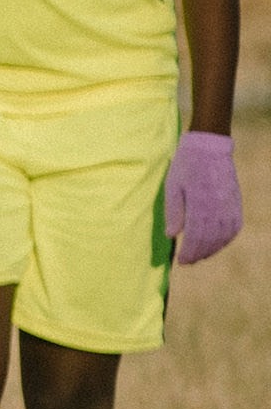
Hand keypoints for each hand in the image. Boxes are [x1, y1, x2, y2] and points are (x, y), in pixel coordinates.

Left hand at [166, 131, 241, 262]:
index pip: (196, 235)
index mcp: (200, 203)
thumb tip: (172, 235)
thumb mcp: (173, 187)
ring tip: (201, 255)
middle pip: (211, 238)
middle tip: (189, 262)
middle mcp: (218, 206)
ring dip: (214, 248)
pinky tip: (218, 243)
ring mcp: (230, 204)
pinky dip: (227, 238)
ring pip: (225, 234)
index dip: (190, 251)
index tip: (181, 261)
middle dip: (200, 253)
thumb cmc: (185, 166)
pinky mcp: (236, 201)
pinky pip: (235, 225)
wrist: (210, 146)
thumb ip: (173, 212)